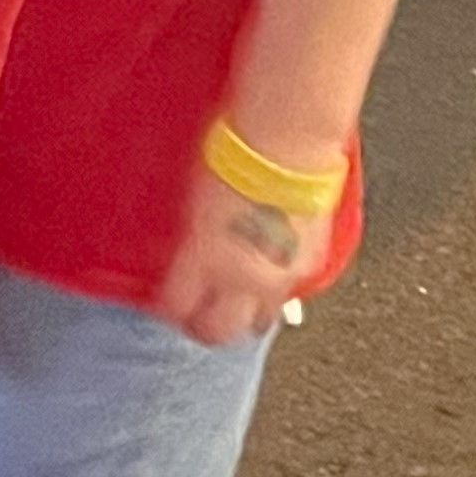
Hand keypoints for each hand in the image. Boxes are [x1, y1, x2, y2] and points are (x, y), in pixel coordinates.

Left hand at [155, 156, 327, 344]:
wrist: (286, 144)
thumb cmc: (233, 155)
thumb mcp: (194, 204)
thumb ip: (191, 244)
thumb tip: (187, 261)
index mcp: (201, 257)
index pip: (176, 307)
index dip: (168, 311)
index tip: (166, 305)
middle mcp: (239, 276)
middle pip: (217, 332)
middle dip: (205, 329)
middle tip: (198, 318)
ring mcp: (277, 276)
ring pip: (257, 323)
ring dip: (244, 317)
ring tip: (235, 302)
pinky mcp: (309, 266)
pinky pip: (287, 295)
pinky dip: (274, 292)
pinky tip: (266, 275)